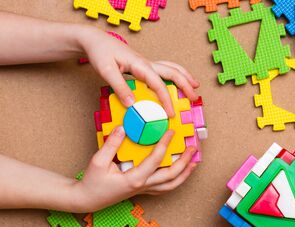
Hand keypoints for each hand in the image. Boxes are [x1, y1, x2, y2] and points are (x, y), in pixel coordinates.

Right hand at [74, 126, 196, 211]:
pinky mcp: (143, 190)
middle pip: (171, 176)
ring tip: (195, 162)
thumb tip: (123, 128)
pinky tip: (181, 172)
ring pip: (171, 185)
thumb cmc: (93, 182)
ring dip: (185, 174)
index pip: (155, 160)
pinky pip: (165, 187)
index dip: (165, 144)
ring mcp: (145, 190)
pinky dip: (176, 180)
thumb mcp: (98, 162)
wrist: (88, 199)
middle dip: (185, 162)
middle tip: (194, 148)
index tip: (171, 131)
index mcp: (134, 179)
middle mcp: (143, 186)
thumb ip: (111, 145)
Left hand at [78, 26, 199, 116]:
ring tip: (195, 85)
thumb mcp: (106, 71)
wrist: (97, 41)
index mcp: (141, 65)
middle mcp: (147, 63)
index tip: (171, 113)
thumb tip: (133, 104)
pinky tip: (179, 80)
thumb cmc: (101, 53)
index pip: (159, 84)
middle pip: (173, 72)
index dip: (166, 100)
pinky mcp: (145, 66)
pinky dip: (176, 74)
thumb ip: (120, 87)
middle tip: (195, 98)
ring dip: (185, 76)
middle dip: (186, 85)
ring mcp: (147, 64)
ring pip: (172, 68)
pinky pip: (165, 69)